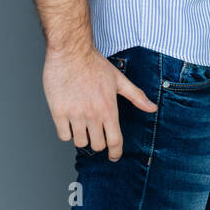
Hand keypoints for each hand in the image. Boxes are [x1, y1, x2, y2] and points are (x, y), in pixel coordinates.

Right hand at [42, 43, 156, 161]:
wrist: (71, 53)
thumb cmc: (95, 65)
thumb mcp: (120, 80)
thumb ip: (137, 97)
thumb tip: (152, 108)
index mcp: (109, 108)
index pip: (115, 140)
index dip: (115, 152)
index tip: (114, 156)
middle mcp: (92, 114)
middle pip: (97, 145)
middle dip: (99, 143)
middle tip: (98, 135)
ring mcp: (74, 114)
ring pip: (80, 142)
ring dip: (83, 138)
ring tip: (84, 127)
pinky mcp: (58, 112)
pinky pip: (63, 135)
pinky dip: (67, 133)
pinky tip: (71, 123)